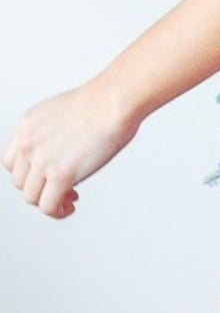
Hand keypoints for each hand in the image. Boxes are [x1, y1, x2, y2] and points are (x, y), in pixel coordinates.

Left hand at [2, 79, 140, 218]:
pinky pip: (48, 206)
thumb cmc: (101, 102)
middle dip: (39, 188)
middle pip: (20, 181)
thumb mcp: (60, 112)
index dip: (28, 174)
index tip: (44, 177)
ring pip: (32, 197)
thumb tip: (59, 153)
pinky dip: (57, 212)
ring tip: (68, 199)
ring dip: (49, 202)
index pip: (11, 162)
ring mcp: (42, 160)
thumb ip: (50, 133)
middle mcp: (28, 143)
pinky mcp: (60, 175)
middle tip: (60, 189)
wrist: (114, 100)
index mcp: (26, 126)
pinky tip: (69, 207)